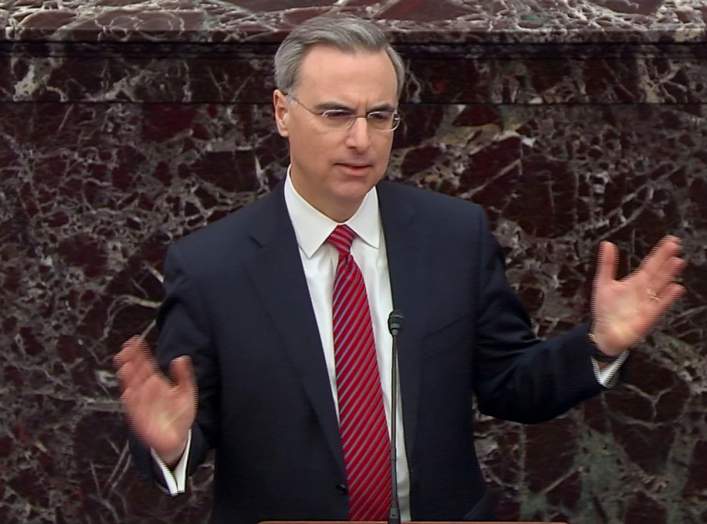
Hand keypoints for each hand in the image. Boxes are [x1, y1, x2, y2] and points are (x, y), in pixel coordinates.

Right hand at [114, 336, 196, 465]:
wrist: (178, 439)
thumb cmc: (180, 414)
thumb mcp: (186, 392)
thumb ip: (184, 375)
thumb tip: (181, 358)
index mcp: (157, 383)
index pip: (146, 364)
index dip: (140, 352)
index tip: (135, 340)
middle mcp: (146, 391)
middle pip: (136, 373)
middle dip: (130, 361)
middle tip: (125, 349)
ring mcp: (142, 404)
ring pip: (132, 388)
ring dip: (128, 379)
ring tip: (125, 367)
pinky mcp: (140, 419)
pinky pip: (134, 409)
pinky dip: (131, 401)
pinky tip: (128, 393)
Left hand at [591, 235, 685, 355]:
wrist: (604, 333)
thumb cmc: (606, 309)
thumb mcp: (603, 283)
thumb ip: (607, 264)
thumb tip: (606, 244)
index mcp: (635, 282)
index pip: (650, 264)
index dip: (659, 252)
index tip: (671, 240)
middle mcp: (644, 291)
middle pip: (658, 272)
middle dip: (666, 259)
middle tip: (676, 245)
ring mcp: (648, 303)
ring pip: (660, 286)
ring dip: (669, 275)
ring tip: (677, 262)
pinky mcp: (648, 316)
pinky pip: (659, 305)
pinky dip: (667, 297)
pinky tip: (676, 288)